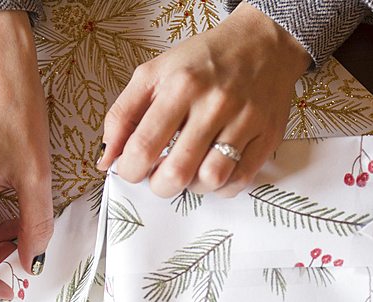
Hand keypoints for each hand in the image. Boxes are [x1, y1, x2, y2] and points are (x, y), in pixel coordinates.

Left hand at [96, 2, 310, 198]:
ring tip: (188, 171)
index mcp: (180, 86)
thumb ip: (122, 115)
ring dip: (191, 186)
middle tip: (158, 176)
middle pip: (176, 173)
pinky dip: (220, 187)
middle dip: (159, 185)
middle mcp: (215, 103)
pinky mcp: (267, 136)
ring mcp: (245, 121)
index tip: (132, 169)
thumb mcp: (153, 74)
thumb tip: (105, 159)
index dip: (130, 170)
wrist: (262, 43)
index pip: (143, 147)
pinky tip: (212, 170)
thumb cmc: (204, 60)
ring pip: (210, 180)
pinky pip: (239, 181)